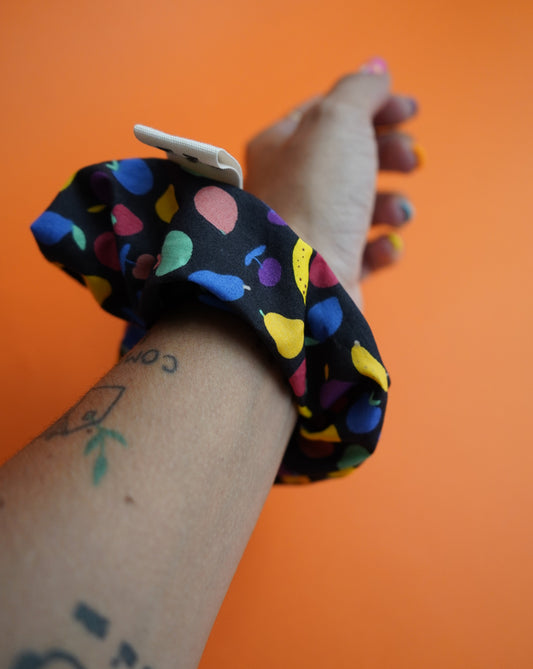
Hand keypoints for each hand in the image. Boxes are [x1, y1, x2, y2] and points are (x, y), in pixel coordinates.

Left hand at [244, 58, 420, 306]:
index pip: (330, 113)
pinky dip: (383, 247)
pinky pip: (365, 251)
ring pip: (362, 206)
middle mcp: (290, 187)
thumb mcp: (338, 122)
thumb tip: (376, 71)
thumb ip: (360, 91)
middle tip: (411, 159)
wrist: (300, 283)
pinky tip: (386, 247)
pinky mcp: (329, 271)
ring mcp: (309, 231)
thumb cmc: (315, 196)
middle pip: (351, 158)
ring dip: (392, 204)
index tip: (411, 110)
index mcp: (282, 146)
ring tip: (397, 213)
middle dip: (389, 154)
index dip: (372, 106)